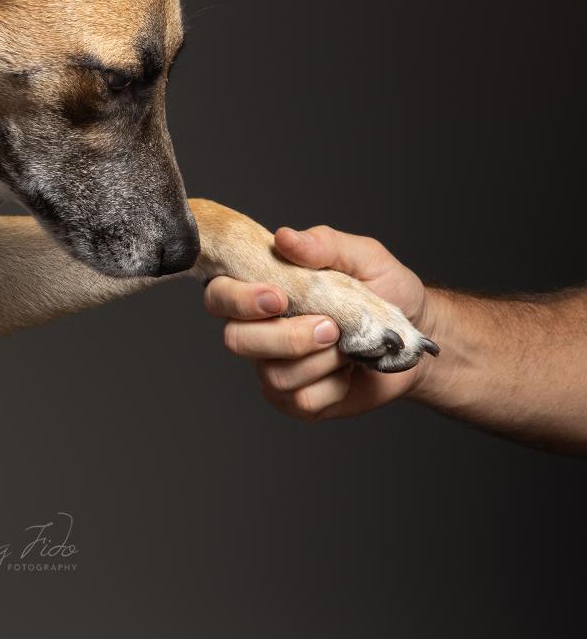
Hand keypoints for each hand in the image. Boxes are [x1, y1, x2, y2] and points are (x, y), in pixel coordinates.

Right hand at [203, 226, 433, 420]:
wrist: (419, 336)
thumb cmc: (386, 289)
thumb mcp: (363, 257)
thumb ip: (324, 244)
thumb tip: (284, 237)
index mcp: (262, 290)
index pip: (219, 295)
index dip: (238, 299)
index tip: (278, 297)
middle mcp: (259, 330)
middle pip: (236, 340)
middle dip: (285, 336)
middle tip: (330, 327)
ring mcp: (275, 367)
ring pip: (273, 374)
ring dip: (319, 360)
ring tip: (349, 345)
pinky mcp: (297, 400)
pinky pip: (302, 400)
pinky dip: (334, 385)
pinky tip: (350, 370)